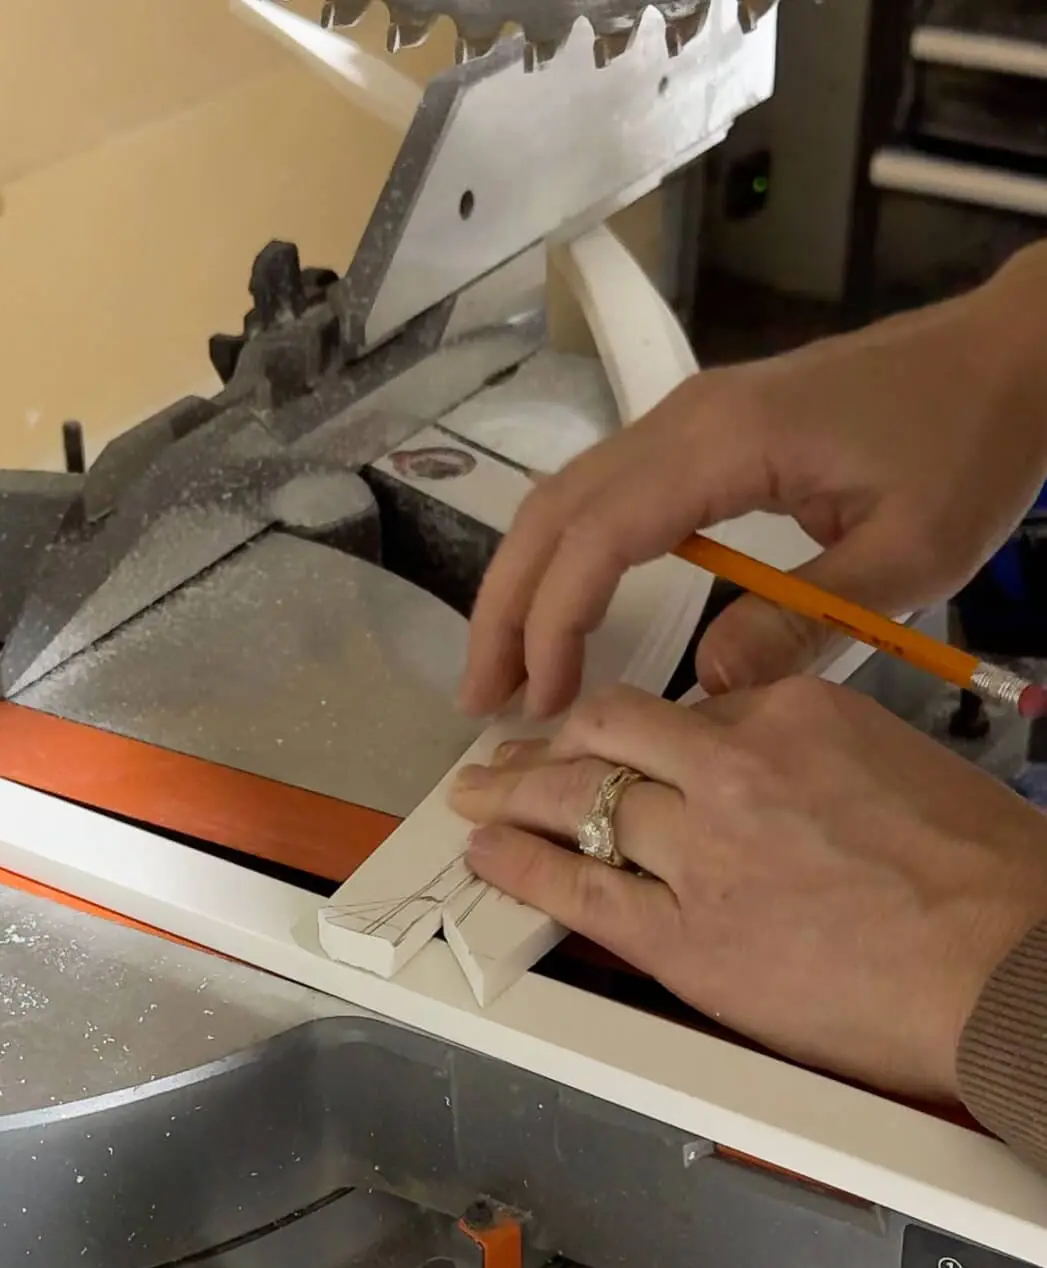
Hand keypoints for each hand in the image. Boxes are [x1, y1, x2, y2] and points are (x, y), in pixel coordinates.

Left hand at [450, 676, 1046, 1100]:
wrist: (1008, 964)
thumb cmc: (987, 875)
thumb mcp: (902, 766)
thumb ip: (816, 757)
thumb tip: (772, 776)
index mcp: (793, 714)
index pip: (685, 711)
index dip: (634, 732)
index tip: (610, 741)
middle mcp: (733, 769)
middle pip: (610, 736)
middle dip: (548, 743)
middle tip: (505, 753)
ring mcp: (701, 853)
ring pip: (580, 802)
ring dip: (514, 794)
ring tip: (475, 795)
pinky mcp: (686, 938)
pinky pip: (580, 890)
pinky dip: (522, 866)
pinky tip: (487, 853)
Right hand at [461, 242, 1046, 718]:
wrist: (1010, 356)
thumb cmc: (970, 448)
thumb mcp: (908, 556)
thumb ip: (802, 625)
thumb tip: (702, 688)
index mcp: (726, 443)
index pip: (599, 536)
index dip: (556, 622)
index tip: (542, 704)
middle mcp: (683, 419)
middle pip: (553, 512)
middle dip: (506, 610)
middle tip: (479, 703)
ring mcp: (686, 418)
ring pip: (565, 498)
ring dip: (524, 583)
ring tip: (504, 673)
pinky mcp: (701, 432)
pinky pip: (603, 494)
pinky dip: (566, 559)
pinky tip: (562, 615)